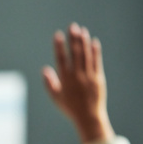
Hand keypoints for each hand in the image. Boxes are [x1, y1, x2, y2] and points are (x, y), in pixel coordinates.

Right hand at [42, 23, 114, 143]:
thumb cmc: (69, 108)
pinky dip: (95, 52)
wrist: (88, 117)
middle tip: (72, 26)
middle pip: (75, 54)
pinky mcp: (98, 78)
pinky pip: (96, 62)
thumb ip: (50, 82)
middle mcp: (77, 76)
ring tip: (82, 30)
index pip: (61, 59)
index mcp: (65, 80)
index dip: (59, 46)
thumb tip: (45, 69)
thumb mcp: (55, 97)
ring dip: (84, 42)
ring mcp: (88, 76)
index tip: (57, 35)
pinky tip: (94, 42)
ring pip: (86, 55)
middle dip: (73, 39)